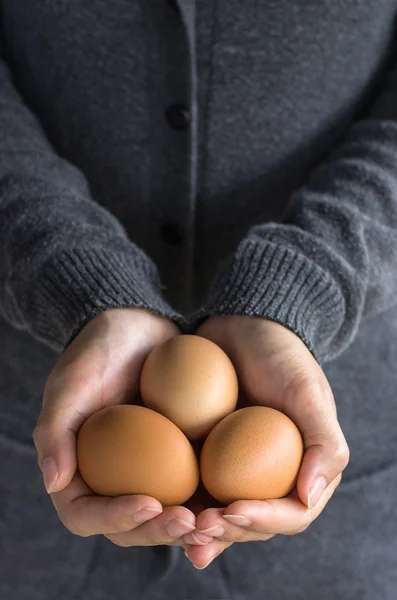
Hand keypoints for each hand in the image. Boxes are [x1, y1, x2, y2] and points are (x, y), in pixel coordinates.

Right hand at [33, 308, 200, 546]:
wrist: (138, 325)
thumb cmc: (99, 350)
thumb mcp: (72, 381)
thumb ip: (56, 429)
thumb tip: (54, 482)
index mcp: (77, 470)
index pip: (84, 514)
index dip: (113, 518)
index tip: (149, 503)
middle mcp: (111, 479)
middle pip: (129, 526)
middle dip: (158, 531)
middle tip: (189, 522)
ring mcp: (146, 473)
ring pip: (164, 516)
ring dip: (188, 527)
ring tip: (215, 520)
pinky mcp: (177, 459)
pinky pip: (192, 489)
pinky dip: (208, 501)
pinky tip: (232, 499)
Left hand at [183, 315, 348, 568]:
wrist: (243, 325)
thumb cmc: (281, 356)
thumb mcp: (307, 392)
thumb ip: (323, 443)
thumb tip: (310, 497)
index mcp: (304, 469)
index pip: (292, 513)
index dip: (265, 520)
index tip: (233, 511)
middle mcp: (272, 477)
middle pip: (254, 523)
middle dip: (227, 532)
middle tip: (198, 528)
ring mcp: (237, 469)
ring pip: (221, 514)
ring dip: (201, 530)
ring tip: (178, 531)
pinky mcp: (207, 457)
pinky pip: (195, 488)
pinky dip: (181, 506)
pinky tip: (160, 512)